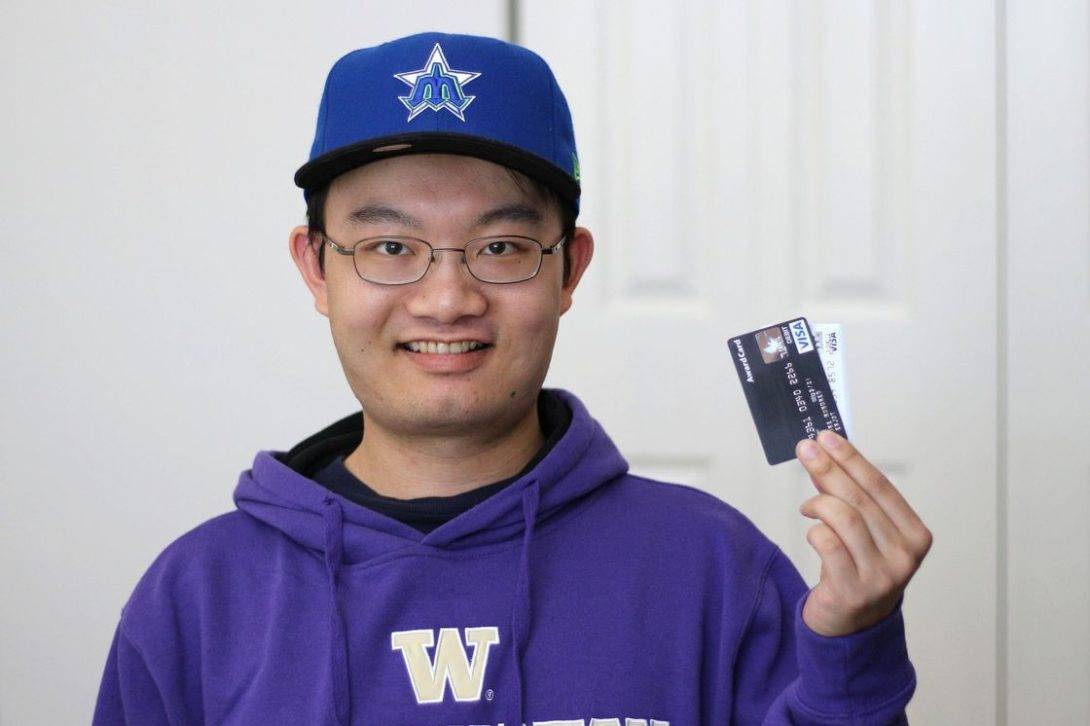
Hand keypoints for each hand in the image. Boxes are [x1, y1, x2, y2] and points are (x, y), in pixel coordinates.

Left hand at [795, 430, 932, 636]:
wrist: (854, 625)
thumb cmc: (859, 568)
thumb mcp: (864, 530)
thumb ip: (849, 496)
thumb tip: (824, 454)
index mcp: (915, 535)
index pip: (880, 486)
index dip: (852, 458)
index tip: (827, 437)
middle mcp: (904, 556)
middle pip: (860, 499)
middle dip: (829, 468)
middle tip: (806, 449)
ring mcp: (881, 576)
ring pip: (844, 518)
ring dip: (818, 503)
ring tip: (808, 506)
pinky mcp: (853, 590)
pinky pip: (827, 544)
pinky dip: (814, 531)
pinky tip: (812, 531)